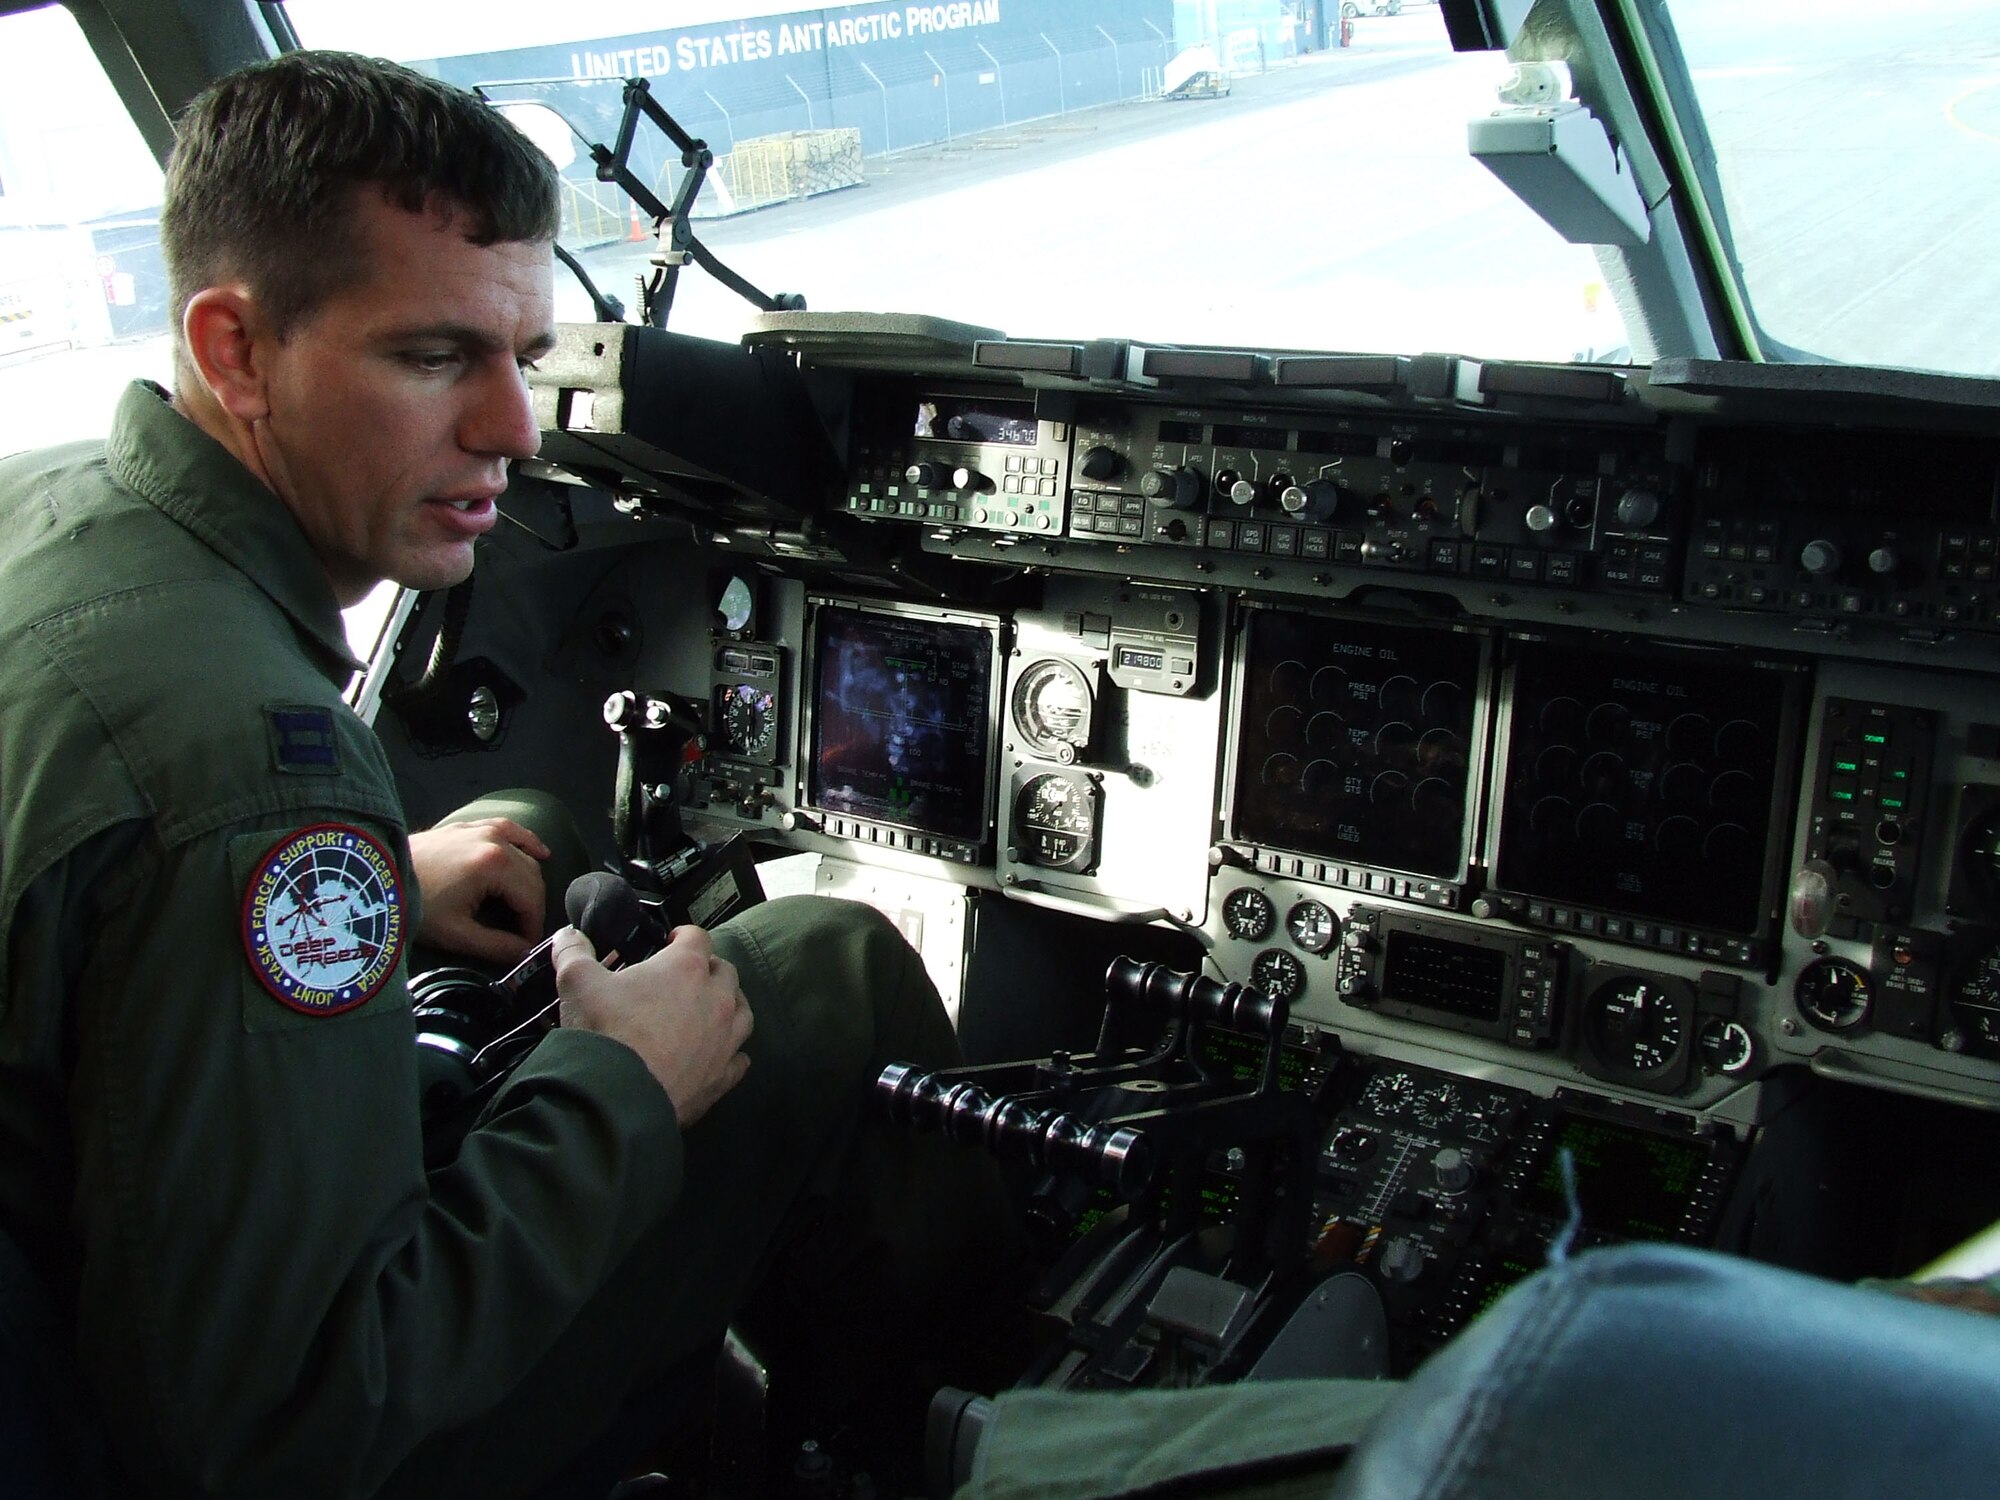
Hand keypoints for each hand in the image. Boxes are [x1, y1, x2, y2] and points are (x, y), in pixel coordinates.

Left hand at [407, 817, 550, 964]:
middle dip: (531, 907)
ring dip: (530, 881)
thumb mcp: (456, 934)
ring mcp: (482, 829)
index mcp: (495, 865)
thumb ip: (496, 946)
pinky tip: (539, 852)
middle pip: (532, 876)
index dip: (533, 926)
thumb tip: (524, 953)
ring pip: (524, 855)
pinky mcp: (468, 826)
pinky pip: (509, 830)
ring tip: (524, 906)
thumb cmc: (413, 905)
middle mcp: (495, 840)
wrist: (375, 879)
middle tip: (521, 933)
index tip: (528, 947)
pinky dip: (526, 842)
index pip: (532, 898)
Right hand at [552, 923, 752, 1126]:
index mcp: (686, 968)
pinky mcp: (722, 1075)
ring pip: (742, 1011)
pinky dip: (731, 1053)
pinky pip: (739, 1058)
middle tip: (686, 977)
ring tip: (709, 1009)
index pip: (697, 936)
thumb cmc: (605, 1033)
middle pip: (725, 971)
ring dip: (728, 1005)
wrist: (617, 1098)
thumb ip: (574, 953)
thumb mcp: (578, 983)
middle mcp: (715, 999)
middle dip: (707, 969)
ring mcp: (724, 1038)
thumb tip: (568, 936)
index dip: (683, 935)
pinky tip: (718, 1054)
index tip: (671, 941)